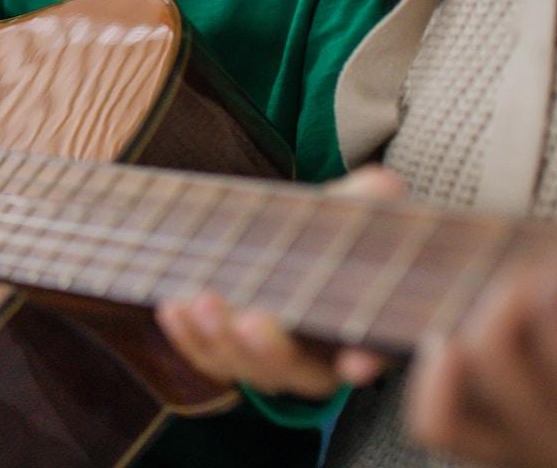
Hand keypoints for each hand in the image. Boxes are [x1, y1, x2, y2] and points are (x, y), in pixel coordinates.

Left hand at [155, 164, 407, 397]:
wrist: (287, 241)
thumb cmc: (331, 228)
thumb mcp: (355, 209)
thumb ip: (370, 199)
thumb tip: (383, 184)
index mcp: (365, 327)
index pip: (374, 350)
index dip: (367, 357)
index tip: (355, 363)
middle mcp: (320, 358)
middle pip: (297, 370)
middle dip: (270, 350)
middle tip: (252, 322)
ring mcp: (270, 361)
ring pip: (247, 368)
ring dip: (220, 341)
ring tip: (202, 303)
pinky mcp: (230, 352)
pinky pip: (209, 355)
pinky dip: (189, 337)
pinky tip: (173, 308)